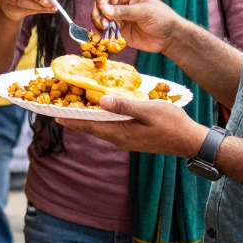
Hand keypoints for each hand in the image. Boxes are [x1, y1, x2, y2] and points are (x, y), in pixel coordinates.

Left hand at [58, 96, 208, 158]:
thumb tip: (101, 101)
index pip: (89, 127)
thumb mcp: (149, 111)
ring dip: (88, 116)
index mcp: (120, 134)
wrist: (189, 141)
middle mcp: (119, 140)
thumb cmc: (172, 124)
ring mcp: (126, 139)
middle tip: (60, 105)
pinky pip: (111, 126)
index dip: (71, 120)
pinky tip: (101, 108)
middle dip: (76, 117)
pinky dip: (102, 117)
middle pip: (92, 127)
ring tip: (76, 104)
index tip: (53, 115)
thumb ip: (125, 106)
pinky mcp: (133, 137)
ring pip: (101, 127)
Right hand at [91, 0, 182, 55]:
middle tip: (104, 26)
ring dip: (99, 28)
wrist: (170, 36)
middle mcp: (119, 5)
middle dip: (98, 17)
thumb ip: (124, 11)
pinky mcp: (119, 32)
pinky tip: (108, 39)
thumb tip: (105, 11)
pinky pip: (106, 34)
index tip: (105, 16)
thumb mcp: (144, 12)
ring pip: (100, 21)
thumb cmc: (161, 18)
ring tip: (106, 33)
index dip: (101, 6)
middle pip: (98, 9)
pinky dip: (104, 37)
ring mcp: (118, 19)